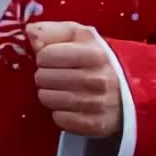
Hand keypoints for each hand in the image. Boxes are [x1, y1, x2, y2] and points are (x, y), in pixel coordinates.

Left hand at [27, 22, 121, 138]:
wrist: (126, 88)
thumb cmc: (95, 58)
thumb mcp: (79, 36)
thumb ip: (52, 31)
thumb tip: (29, 33)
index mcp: (96, 54)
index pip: (46, 55)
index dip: (43, 56)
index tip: (49, 58)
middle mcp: (99, 79)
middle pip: (44, 78)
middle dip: (43, 76)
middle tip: (50, 75)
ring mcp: (98, 104)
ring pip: (49, 99)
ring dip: (47, 94)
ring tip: (55, 89)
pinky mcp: (96, 124)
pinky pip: (60, 119)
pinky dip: (58, 112)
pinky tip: (65, 105)